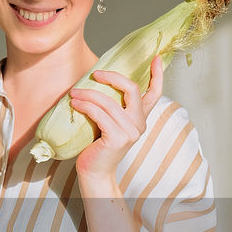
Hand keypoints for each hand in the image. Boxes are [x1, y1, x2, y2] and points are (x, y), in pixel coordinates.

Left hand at [70, 55, 162, 185]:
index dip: (157, 75)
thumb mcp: (109, 122)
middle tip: (94, 74)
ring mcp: (130, 131)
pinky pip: (99, 113)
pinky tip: (74, 104)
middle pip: (131, 89)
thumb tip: (98, 81)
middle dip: (113, 77)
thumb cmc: (98, 146)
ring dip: (88, 94)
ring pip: (109, 101)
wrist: (95, 172)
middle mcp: (139, 123)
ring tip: (74, 93)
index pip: (154, 94)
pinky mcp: (117, 138)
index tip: (156, 58)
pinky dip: (85, 106)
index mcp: (140, 118)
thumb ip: (112, 106)